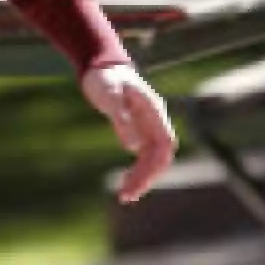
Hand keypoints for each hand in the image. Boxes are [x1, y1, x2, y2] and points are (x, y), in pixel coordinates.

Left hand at [81, 63, 177, 203]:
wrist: (100, 67)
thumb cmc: (105, 78)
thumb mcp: (109, 94)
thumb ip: (121, 116)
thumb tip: (133, 146)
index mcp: (154, 112)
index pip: (164, 146)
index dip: (154, 167)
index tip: (136, 183)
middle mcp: (155, 121)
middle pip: (160, 157)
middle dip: (146, 178)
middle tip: (126, 197)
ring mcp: (148, 127)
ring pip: (153, 159)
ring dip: (142, 178)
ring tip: (125, 196)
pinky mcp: (138, 130)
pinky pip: (144, 156)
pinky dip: (137, 171)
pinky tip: (126, 183)